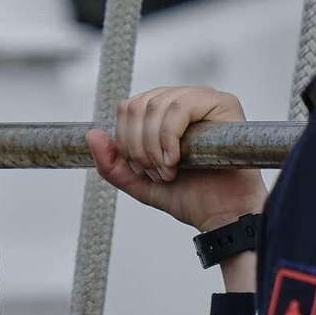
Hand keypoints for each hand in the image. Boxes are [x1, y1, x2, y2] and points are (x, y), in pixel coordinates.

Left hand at [86, 86, 268, 231]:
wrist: (221, 215)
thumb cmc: (188, 196)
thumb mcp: (137, 182)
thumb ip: (111, 163)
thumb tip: (91, 134)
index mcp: (164, 112)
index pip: (128, 107)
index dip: (126, 140)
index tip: (142, 170)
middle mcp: (184, 99)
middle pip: (139, 104)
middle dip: (139, 146)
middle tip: (156, 173)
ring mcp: (205, 98)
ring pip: (157, 105)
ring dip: (154, 146)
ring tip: (168, 171)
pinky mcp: (224, 104)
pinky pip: (180, 107)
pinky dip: (169, 138)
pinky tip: (176, 160)